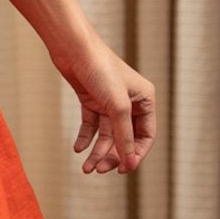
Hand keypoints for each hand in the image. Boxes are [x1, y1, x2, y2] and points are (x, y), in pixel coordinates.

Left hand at [51, 31, 155, 174]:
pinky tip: (78, 149)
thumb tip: (129, 161)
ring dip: (97, 152)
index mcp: (145, 99)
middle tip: (99, 170)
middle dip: (113, 155)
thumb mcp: (116, 106)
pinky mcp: (91, 100)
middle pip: (125, 138)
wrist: (73, 48)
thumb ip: (124, 135)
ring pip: (107, 135)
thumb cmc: (100, 70)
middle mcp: (130, 102)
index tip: (123, 170)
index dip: (135, 154)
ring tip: (86, 167)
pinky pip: (91, 126)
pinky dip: (85, 138)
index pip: (146, 135)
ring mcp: (109, 102)